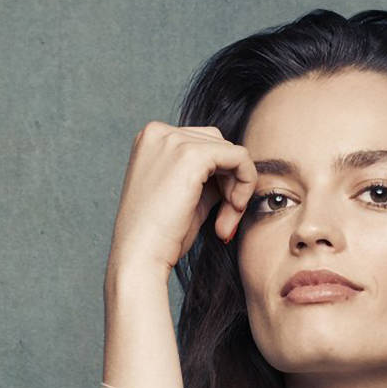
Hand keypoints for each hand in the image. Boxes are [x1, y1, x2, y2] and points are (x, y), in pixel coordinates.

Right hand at [106, 121, 257, 277]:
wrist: (140, 255)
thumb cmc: (160, 234)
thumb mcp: (184, 194)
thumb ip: (207, 175)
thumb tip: (238, 168)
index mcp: (152, 139)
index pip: (203, 144)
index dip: (219, 177)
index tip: (220, 211)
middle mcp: (159, 132)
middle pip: (218, 144)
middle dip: (230, 181)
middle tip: (227, 220)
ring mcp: (173, 140)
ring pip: (230, 151)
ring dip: (238, 186)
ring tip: (227, 220)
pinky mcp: (191, 155)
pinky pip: (240, 157)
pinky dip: (246, 182)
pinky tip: (235, 209)